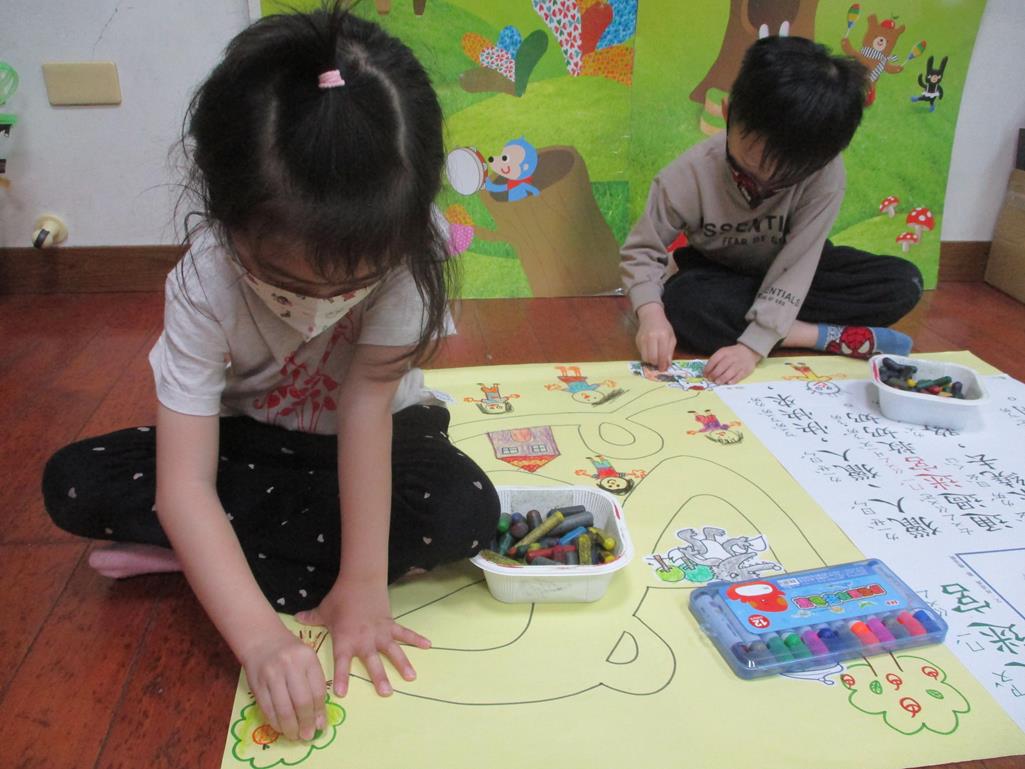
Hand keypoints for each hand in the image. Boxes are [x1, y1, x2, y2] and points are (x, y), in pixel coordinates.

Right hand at [239, 629, 326, 741]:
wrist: (262, 640)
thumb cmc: (289, 652)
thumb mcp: (307, 659)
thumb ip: (314, 684)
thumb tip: (318, 718)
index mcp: (307, 658)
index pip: (318, 691)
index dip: (320, 712)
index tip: (321, 726)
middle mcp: (290, 665)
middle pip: (302, 702)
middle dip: (306, 723)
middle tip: (308, 736)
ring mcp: (272, 675)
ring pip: (284, 709)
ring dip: (291, 727)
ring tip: (295, 736)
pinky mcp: (257, 684)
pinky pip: (268, 709)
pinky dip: (276, 723)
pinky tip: (282, 728)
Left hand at [296, 579, 430, 697]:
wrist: (360, 579)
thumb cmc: (340, 597)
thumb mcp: (324, 610)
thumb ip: (311, 617)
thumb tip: (296, 618)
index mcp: (346, 639)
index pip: (342, 663)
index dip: (342, 678)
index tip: (342, 694)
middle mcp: (364, 639)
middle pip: (372, 662)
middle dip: (379, 677)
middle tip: (386, 693)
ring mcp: (380, 632)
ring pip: (393, 650)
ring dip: (402, 663)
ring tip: (410, 677)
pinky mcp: (391, 623)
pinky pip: (405, 633)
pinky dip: (417, 638)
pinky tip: (428, 645)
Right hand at [635, 303, 676, 371]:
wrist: (651, 316)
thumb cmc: (664, 327)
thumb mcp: (671, 337)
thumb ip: (670, 351)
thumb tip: (667, 365)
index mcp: (662, 336)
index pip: (662, 355)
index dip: (663, 364)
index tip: (664, 369)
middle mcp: (651, 337)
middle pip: (652, 358)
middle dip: (656, 364)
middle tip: (659, 366)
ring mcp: (642, 339)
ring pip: (645, 358)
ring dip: (650, 362)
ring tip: (655, 360)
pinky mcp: (637, 341)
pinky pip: (641, 353)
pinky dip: (646, 356)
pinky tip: (650, 352)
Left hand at [704, 343, 761, 383]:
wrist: (749, 351)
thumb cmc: (732, 354)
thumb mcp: (723, 353)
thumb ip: (715, 361)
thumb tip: (707, 372)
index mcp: (724, 352)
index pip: (714, 360)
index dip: (708, 368)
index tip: (705, 374)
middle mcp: (732, 357)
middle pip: (722, 366)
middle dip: (714, 374)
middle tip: (711, 379)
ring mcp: (739, 363)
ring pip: (730, 372)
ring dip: (722, 378)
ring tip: (717, 382)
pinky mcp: (746, 370)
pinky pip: (739, 376)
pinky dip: (733, 380)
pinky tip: (728, 383)